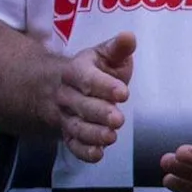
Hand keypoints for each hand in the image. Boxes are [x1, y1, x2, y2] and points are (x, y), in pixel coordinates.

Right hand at [52, 32, 137, 165]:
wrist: (61, 88)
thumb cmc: (94, 70)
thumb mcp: (104, 55)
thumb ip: (117, 49)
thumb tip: (129, 37)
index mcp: (75, 71)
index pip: (87, 79)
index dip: (105, 86)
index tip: (124, 93)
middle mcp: (67, 95)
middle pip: (81, 105)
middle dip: (100, 113)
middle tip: (118, 120)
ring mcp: (66, 117)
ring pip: (76, 127)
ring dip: (93, 134)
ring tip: (111, 137)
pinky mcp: (69, 135)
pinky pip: (73, 145)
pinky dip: (84, 152)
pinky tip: (98, 154)